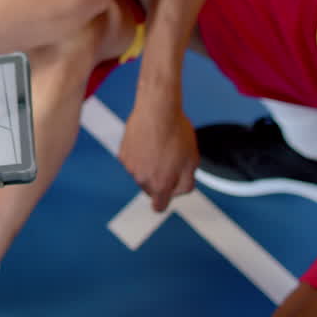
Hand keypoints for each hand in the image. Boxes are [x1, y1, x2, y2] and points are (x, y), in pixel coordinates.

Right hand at [120, 93, 198, 210]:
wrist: (157, 110)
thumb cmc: (176, 133)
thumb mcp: (193, 161)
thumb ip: (187, 183)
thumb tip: (178, 191)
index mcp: (160, 184)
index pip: (159, 206)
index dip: (166, 200)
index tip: (169, 192)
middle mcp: (142, 179)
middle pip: (151, 189)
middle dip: (160, 180)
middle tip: (171, 161)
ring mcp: (130, 166)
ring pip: (141, 174)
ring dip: (149, 167)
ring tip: (160, 147)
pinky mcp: (123, 153)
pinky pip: (133, 161)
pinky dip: (140, 155)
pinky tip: (149, 142)